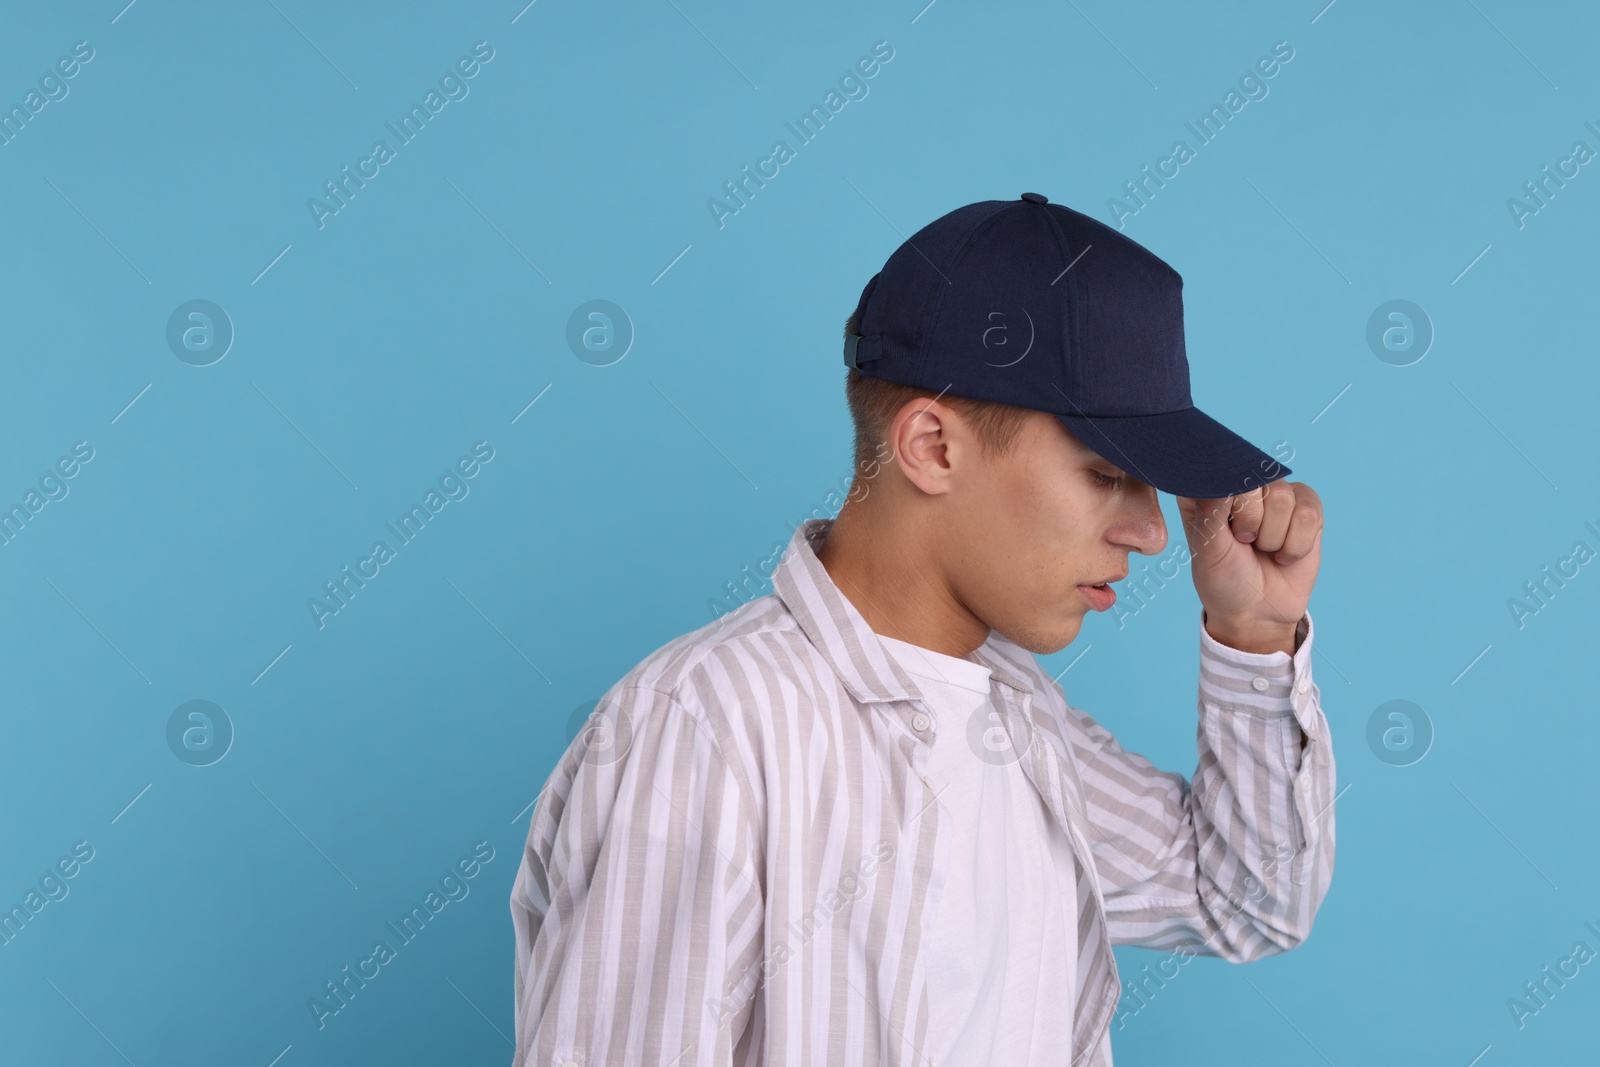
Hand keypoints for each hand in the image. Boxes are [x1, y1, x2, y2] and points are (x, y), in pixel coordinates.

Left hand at [1176, 480, 1322, 652]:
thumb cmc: (1223, 578)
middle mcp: (1243, 483)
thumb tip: (1226, 477)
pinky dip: (1296, 545)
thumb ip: (1212, 510)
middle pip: (1256, 480)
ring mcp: (1276, 493)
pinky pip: (1309, 514)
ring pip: (1283, 497)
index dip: (1229, 503)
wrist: (1256, 611)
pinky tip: (1284, 555)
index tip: (1228, 532)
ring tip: (1263, 549)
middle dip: (1251, 522)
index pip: (1221, 468)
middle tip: (1245, 543)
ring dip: (1273, 537)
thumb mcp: (1207, 549)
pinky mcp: (1306, 507)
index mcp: (1208, 488)